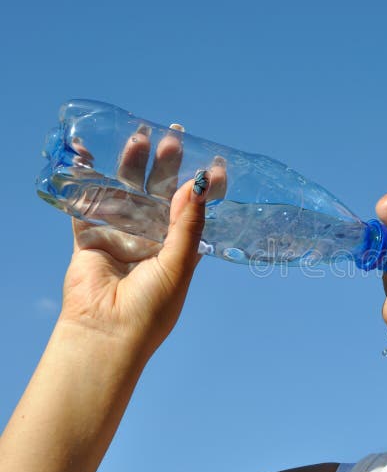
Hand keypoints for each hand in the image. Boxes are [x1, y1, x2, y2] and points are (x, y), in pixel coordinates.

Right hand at [58, 124, 226, 357]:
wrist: (108, 333)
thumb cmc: (152, 307)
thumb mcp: (180, 263)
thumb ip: (188, 223)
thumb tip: (200, 183)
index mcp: (178, 248)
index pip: (194, 209)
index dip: (204, 187)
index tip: (216, 163)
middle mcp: (150, 239)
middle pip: (159, 192)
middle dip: (166, 165)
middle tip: (174, 137)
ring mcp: (120, 235)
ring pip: (126, 191)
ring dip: (131, 164)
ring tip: (139, 138)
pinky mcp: (90, 237)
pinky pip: (86, 203)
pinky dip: (85, 179)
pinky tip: (86, 154)